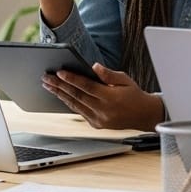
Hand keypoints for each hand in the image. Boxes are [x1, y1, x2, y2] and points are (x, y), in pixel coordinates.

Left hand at [41, 63, 164, 130]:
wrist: (144, 116)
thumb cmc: (134, 95)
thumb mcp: (126, 80)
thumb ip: (108, 74)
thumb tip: (94, 66)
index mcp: (111, 98)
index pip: (87, 86)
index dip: (72, 79)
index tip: (59, 72)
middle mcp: (103, 110)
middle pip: (76, 96)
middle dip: (59, 86)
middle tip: (46, 78)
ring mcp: (99, 119)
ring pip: (75, 105)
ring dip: (60, 94)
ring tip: (48, 86)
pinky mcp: (97, 125)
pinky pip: (80, 112)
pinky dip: (69, 103)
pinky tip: (61, 95)